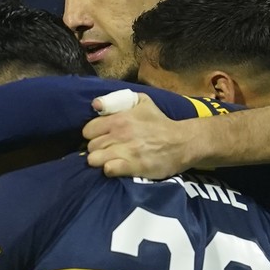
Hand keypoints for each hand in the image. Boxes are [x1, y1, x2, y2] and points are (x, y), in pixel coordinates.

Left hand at [83, 94, 206, 177]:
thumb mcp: (142, 102)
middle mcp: (120, 134)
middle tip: (106, 151)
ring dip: (100, 161)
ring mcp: (125, 151)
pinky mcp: (133, 166)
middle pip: (90, 146)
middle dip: (96, 149)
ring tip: (109, 160)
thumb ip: (117, 100)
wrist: (182, 142)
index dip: (92, 135)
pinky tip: (116, 168)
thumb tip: (95, 104)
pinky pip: (108, 170)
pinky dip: (109, 170)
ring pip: (94, 159)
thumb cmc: (159, 122)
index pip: (88, 130)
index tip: (101, 138)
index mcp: (119, 119)